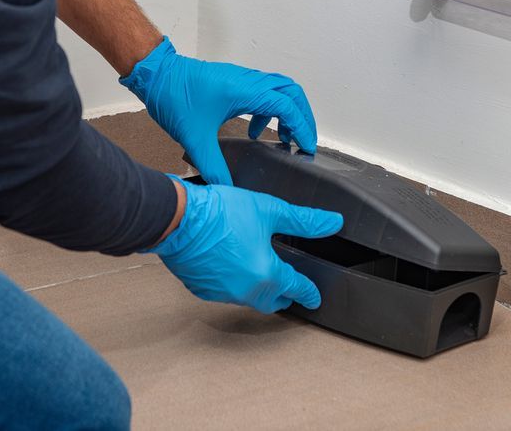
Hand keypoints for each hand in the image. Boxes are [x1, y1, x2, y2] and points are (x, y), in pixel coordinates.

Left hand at [120, 37, 316, 184]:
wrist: (157, 74)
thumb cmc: (173, 97)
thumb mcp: (195, 138)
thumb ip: (213, 166)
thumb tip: (227, 188)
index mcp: (244, 91)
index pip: (287, 106)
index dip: (301, 127)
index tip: (307, 147)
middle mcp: (248, 81)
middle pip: (292, 92)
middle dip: (302, 117)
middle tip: (303, 141)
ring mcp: (242, 78)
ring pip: (279, 89)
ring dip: (287, 112)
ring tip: (282, 138)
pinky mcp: (235, 80)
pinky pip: (264, 91)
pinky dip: (268, 110)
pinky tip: (253, 131)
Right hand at [147, 177, 342, 313]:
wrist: (178, 220)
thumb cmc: (219, 213)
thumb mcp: (269, 210)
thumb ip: (304, 220)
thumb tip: (333, 222)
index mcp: (267, 275)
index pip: (297, 289)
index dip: (310, 292)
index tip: (314, 297)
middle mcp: (246, 291)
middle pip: (273, 300)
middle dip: (283, 295)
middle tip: (290, 286)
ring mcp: (222, 293)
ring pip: (249, 298)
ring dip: (258, 289)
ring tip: (261, 272)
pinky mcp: (202, 289)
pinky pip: (226, 293)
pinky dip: (234, 284)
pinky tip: (232, 267)